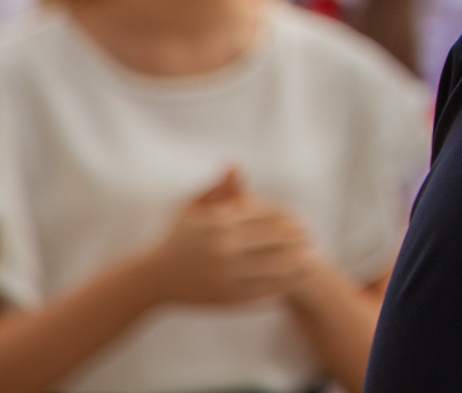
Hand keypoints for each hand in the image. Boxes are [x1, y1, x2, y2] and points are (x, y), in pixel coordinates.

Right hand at [145, 169, 314, 306]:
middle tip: (311, 239)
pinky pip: (258, 293)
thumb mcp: (190, 207)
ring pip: (271, 270)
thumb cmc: (174, 238)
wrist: (151, 279)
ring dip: (294, 266)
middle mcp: (225, 249)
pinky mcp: (223, 298)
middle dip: (296, 241)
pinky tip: (288, 285)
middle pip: (274, 243)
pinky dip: (277, 289)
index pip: (266, 219)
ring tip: (308, 263)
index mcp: (221, 224)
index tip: (300, 223)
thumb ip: (217, 188)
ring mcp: (225, 275)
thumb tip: (235, 164)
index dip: (288, 222)